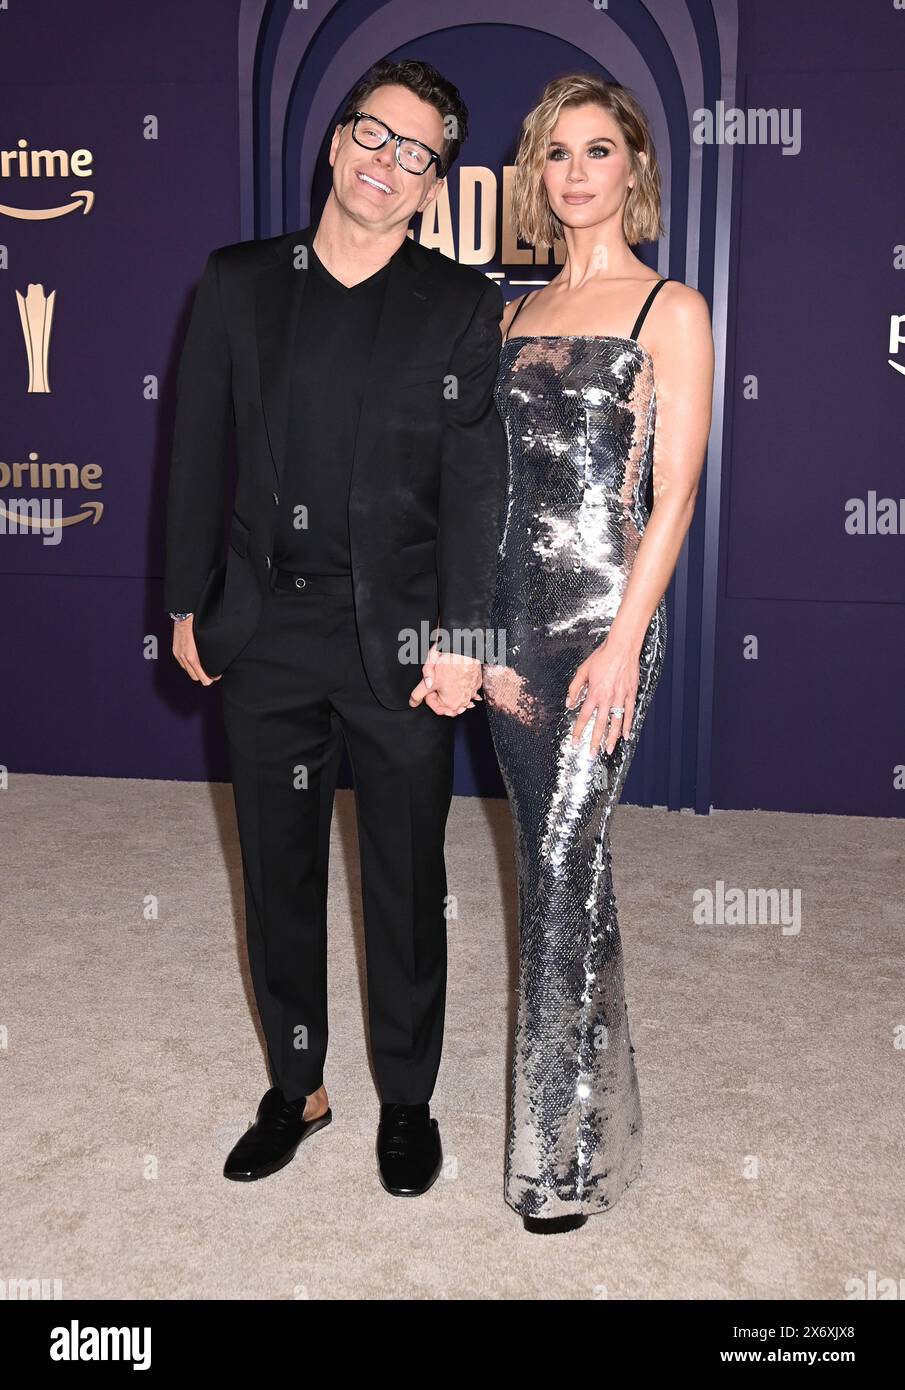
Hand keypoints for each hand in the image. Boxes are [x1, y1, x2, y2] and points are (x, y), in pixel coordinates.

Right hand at [172, 616, 220, 684]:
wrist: (185, 618)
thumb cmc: (198, 628)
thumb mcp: (206, 643)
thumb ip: (209, 656)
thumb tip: (215, 664)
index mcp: (193, 657)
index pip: (203, 677)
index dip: (211, 678)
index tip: (217, 676)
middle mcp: (185, 658)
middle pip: (196, 677)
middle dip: (204, 677)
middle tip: (212, 673)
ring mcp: (179, 656)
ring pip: (189, 672)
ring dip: (196, 671)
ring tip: (203, 666)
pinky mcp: (176, 653)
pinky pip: (183, 665)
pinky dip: (189, 665)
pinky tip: (195, 660)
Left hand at [409, 646, 481, 715]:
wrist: (465, 650)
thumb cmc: (450, 663)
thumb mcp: (429, 679)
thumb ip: (418, 693)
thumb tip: (413, 702)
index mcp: (451, 703)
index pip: (436, 708)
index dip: (429, 698)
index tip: (428, 689)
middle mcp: (463, 701)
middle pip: (449, 706)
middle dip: (441, 698)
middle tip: (437, 687)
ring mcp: (472, 693)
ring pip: (460, 699)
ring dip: (453, 695)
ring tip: (447, 685)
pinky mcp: (477, 684)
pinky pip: (469, 691)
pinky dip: (463, 688)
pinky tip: (458, 682)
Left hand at [565, 638, 639, 755]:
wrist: (622, 647)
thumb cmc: (602, 657)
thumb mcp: (582, 670)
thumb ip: (574, 688)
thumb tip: (569, 703)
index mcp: (594, 693)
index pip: (584, 717)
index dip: (579, 730)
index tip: (575, 741)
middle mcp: (607, 698)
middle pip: (600, 725)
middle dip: (595, 741)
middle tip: (592, 754)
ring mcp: (620, 697)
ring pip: (616, 722)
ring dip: (612, 738)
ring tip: (608, 750)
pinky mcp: (631, 694)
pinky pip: (630, 713)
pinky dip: (628, 725)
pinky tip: (626, 735)